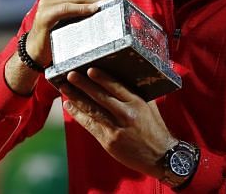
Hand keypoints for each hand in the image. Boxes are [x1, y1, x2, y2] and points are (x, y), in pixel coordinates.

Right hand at [25, 0, 116, 65]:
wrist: (38, 48)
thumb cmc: (59, 28)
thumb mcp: (73, 10)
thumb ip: (86, 0)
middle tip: (119, 1)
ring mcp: (47, 0)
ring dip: (97, 0)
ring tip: (110, 6)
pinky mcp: (45, 14)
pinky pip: (67, 8)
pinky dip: (81, 9)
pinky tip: (93, 10)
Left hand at [61, 67, 176, 178]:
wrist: (160, 157)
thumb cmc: (155, 129)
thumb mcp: (150, 107)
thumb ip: (137, 93)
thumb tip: (122, 77)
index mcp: (137, 103)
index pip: (116, 87)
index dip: (101, 78)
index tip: (89, 70)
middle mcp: (126, 114)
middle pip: (100, 97)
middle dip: (83, 85)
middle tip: (70, 75)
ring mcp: (116, 129)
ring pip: (92, 110)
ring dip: (76, 98)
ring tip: (65, 88)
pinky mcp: (108, 141)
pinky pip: (90, 125)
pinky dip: (78, 115)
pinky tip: (69, 106)